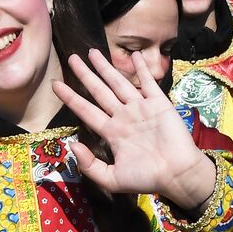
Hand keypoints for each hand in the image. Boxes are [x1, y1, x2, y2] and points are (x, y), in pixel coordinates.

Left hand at [52, 50, 217, 210]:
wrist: (177, 174)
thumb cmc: (147, 178)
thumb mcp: (112, 179)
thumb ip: (90, 166)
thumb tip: (72, 145)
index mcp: (112, 133)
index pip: (86, 110)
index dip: (70, 97)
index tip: (55, 84)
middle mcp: (123, 117)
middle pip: (99, 91)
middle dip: (85, 75)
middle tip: (72, 58)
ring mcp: (140, 108)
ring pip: (118, 83)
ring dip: (106, 67)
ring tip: (93, 52)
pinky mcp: (158, 103)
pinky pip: (148, 82)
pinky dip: (142, 68)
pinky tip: (134, 55)